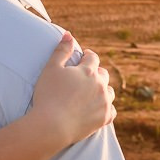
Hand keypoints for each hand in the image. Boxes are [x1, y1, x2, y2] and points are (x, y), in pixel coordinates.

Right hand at [29, 32, 114, 148]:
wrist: (52, 125)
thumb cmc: (48, 95)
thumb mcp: (51, 68)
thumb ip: (61, 50)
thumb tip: (69, 34)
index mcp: (88, 71)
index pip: (93, 58)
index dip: (88, 56)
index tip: (84, 57)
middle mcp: (100, 85)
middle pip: (103, 74)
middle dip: (96, 72)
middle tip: (88, 76)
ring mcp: (104, 102)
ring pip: (109, 92)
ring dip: (103, 89)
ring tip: (94, 92)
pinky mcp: (104, 118)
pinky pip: (111, 111)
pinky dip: (107, 108)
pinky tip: (100, 108)